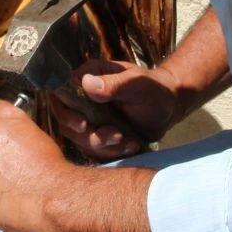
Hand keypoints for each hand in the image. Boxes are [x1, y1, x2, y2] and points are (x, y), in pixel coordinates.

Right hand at [51, 60, 184, 161]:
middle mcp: (83, 99)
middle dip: (90, 135)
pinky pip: (95, 151)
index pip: (62, 94)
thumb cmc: (154, 89)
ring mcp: (90, 119)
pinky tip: (131, 146)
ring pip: (80, 140)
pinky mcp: (98, 136)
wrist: (168, 107)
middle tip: (115, 135)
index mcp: (88, 77)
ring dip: (103, 146)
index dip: (66, 112)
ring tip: (127, 140)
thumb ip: (113, 84)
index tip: (83, 124)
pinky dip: (112, 153)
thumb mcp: (137, 84)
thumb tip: (87, 84)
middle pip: (67, 123)